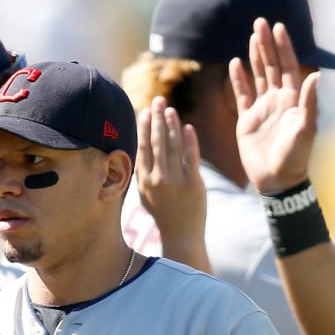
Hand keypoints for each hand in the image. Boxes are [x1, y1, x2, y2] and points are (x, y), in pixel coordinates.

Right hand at [135, 97, 207, 267]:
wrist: (181, 234)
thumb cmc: (164, 213)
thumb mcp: (147, 194)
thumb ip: (144, 172)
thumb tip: (141, 149)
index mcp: (145, 180)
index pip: (143, 147)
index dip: (144, 127)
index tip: (144, 111)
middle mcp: (158, 178)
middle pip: (157, 142)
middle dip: (157, 118)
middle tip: (158, 100)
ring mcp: (176, 180)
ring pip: (173, 146)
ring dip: (172, 125)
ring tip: (171, 109)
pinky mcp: (193, 183)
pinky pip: (191, 157)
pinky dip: (189, 141)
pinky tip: (188, 127)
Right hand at [231, 18, 319, 195]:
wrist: (277, 181)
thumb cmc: (295, 157)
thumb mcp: (305, 129)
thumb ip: (309, 102)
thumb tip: (316, 74)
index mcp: (292, 99)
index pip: (287, 66)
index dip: (283, 47)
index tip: (278, 27)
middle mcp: (278, 100)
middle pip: (271, 65)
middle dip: (266, 44)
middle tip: (260, 22)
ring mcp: (262, 109)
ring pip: (257, 76)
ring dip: (254, 56)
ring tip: (251, 36)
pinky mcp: (247, 120)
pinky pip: (242, 95)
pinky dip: (238, 80)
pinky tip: (235, 63)